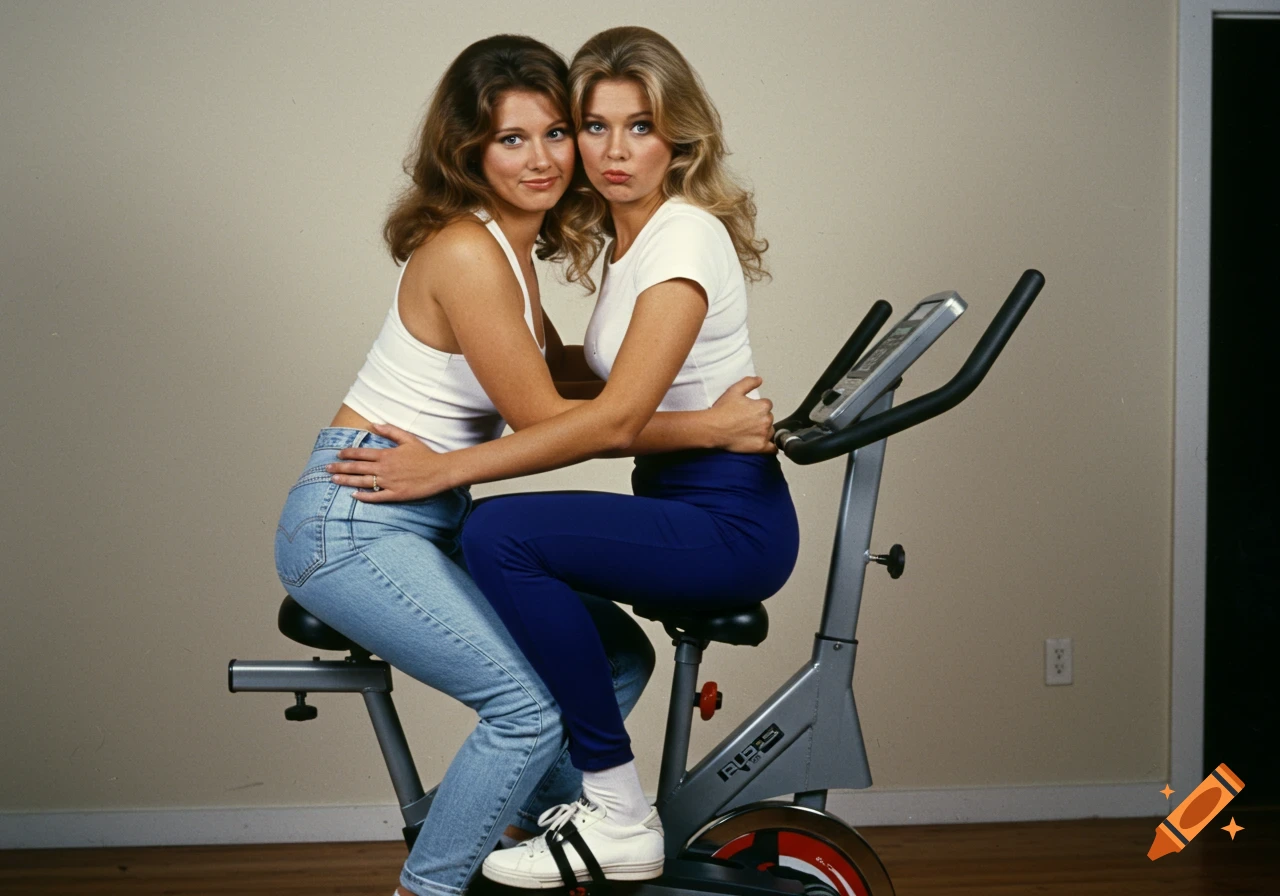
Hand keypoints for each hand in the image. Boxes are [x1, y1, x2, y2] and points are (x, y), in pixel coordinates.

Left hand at [326, 423, 451, 502]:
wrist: (440, 471)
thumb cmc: (426, 455)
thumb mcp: (408, 439)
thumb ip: (390, 431)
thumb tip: (374, 424)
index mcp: (387, 455)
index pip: (361, 453)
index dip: (347, 454)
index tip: (337, 454)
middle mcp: (385, 468)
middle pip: (357, 468)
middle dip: (340, 467)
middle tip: (327, 468)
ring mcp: (389, 482)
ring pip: (362, 482)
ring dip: (346, 480)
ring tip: (334, 480)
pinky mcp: (396, 494)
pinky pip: (376, 496)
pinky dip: (364, 496)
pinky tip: (353, 495)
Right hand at [710, 376, 776, 453]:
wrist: (713, 428)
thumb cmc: (722, 410)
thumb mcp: (734, 390)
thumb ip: (749, 383)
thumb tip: (760, 380)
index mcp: (763, 406)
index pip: (767, 405)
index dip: (758, 407)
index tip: (749, 411)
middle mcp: (767, 420)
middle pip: (769, 418)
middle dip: (760, 419)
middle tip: (747, 422)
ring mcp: (764, 434)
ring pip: (770, 431)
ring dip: (764, 431)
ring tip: (750, 432)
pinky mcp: (760, 447)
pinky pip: (772, 448)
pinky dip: (771, 447)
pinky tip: (765, 444)